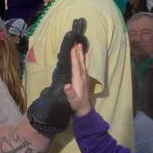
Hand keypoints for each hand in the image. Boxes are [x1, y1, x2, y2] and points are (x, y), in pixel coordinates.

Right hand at [26, 18, 87, 132]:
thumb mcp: (72, 100)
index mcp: (78, 80)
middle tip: (76, 43)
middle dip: (78, 53)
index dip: (75, 57)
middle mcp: (82, 77)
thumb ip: (70, 93)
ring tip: (81, 46)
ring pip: (83, 63)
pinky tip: (86, 55)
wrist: (84, 109)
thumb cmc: (76, 104)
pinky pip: (85, 66)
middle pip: (80, 62)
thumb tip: (66, 86)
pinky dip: (86, 60)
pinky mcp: (84, 79)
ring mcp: (84, 77)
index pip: (76, 66)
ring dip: (82, 54)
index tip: (73, 48)